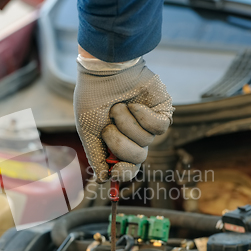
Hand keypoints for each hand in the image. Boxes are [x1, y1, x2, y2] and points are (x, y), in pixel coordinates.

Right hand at [74, 58, 173, 182]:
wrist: (104, 70)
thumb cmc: (93, 97)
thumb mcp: (87, 130)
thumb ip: (96, 155)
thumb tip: (103, 179)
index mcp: (117, 143)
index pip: (127, 168)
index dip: (123, 173)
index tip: (114, 172)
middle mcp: (135, 137)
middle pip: (137, 159)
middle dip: (120, 144)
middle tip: (108, 127)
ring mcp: (149, 126)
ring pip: (145, 142)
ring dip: (127, 124)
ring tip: (118, 107)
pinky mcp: (162, 112)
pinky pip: (159, 128)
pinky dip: (143, 117)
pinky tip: (134, 104)